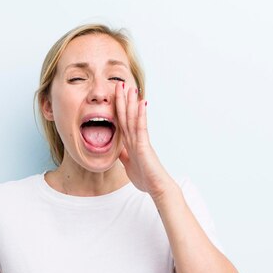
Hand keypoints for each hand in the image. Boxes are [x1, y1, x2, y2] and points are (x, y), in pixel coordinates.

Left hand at [115, 83, 175, 199]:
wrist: (158, 187)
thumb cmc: (146, 178)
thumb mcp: (129, 165)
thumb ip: (124, 156)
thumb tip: (118, 151)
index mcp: (130, 144)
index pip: (122, 123)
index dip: (118, 109)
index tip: (115, 96)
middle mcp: (135, 139)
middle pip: (127, 116)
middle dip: (123, 100)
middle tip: (119, 84)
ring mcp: (140, 141)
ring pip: (134, 119)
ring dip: (132, 102)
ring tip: (130, 87)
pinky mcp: (145, 146)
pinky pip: (141, 128)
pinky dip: (141, 115)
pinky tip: (141, 103)